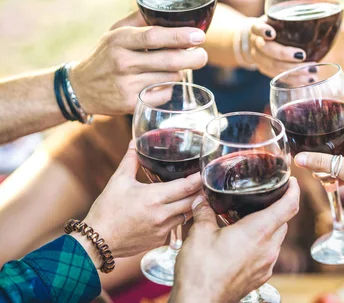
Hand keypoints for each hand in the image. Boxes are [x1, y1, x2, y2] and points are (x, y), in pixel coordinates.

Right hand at [69, 11, 208, 114]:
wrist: (80, 88)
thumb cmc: (105, 55)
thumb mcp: (115, 32)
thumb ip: (139, 19)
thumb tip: (167, 8)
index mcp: (120, 40)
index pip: (154, 36)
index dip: (180, 36)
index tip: (199, 36)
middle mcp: (123, 62)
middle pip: (169, 60)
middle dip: (193, 58)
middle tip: (203, 55)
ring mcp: (127, 85)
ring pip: (170, 77)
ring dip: (178, 72)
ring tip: (172, 67)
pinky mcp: (131, 103)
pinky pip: (164, 94)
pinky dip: (168, 88)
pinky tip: (159, 82)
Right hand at [82, 140, 201, 257]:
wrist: (97, 242)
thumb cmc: (106, 209)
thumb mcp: (118, 181)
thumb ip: (131, 160)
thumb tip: (135, 142)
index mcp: (154, 197)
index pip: (187, 186)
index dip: (199, 178)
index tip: (205, 171)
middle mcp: (162, 215)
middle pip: (193, 201)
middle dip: (200, 191)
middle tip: (204, 182)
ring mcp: (162, 230)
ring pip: (187, 215)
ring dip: (190, 205)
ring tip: (192, 194)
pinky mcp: (160, 241)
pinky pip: (175, 227)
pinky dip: (176, 218)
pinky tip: (172, 211)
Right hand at [171, 178, 300, 302]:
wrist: (200, 302)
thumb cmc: (201, 270)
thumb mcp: (199, 233)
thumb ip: (204, 212)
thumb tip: (202, 200)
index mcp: (259, 231)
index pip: (289, 206)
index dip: (294, 190)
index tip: (292, 181)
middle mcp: (269, 248)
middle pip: (284, 221)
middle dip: (278, 207)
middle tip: (266, 196)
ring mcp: (266, 264)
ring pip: (276, 238)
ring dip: (269, 226)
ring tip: (250, 219)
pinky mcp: (260, 276)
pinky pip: (268, 254)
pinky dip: (261, 243)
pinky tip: (243, 242)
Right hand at [248, 17, 315, 77]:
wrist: (253, 40)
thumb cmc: (272, 26)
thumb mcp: (275, 18)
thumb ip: (288, 16)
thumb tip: (319, 9)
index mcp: (257, 28)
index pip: (257, 28)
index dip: (263, 31)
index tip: (272, 34)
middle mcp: (256, 44)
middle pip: (268, 50)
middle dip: (286, 55)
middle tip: (303, 56)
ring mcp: (259, 59)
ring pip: (274, 66)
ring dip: (294, 70)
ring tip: (312, 70)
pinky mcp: (265, 70)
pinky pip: (279, 77)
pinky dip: (295, 79)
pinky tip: (309, 79)